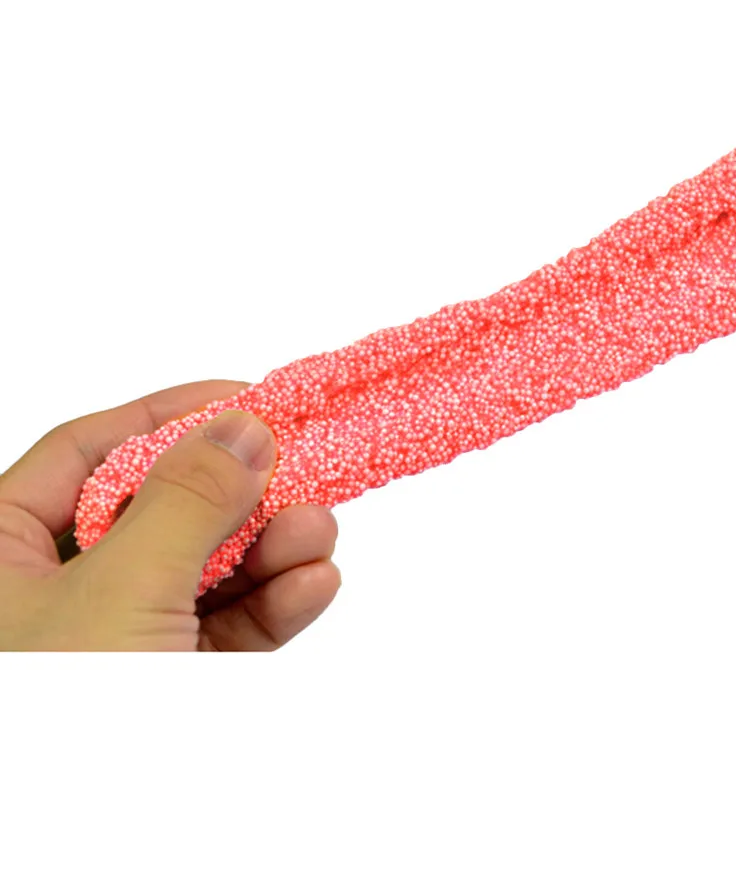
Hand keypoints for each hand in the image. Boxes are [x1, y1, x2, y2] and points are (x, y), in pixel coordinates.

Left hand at [0, 380, 340, 649]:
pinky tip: (313, 584)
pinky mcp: (168, 678)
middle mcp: (56, 589)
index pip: (87, 452)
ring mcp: (114, 638)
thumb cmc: (58, 720)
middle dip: (240, 494)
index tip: (246, 400)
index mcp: (2, 550)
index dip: (168, 417)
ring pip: (206, 568)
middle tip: (303, 469)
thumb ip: (186, 502)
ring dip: (271, 549)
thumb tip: (244, 430)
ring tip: (318, 533)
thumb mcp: (120, 591)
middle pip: (163, 507)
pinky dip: (273, 604)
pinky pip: (226, 625)